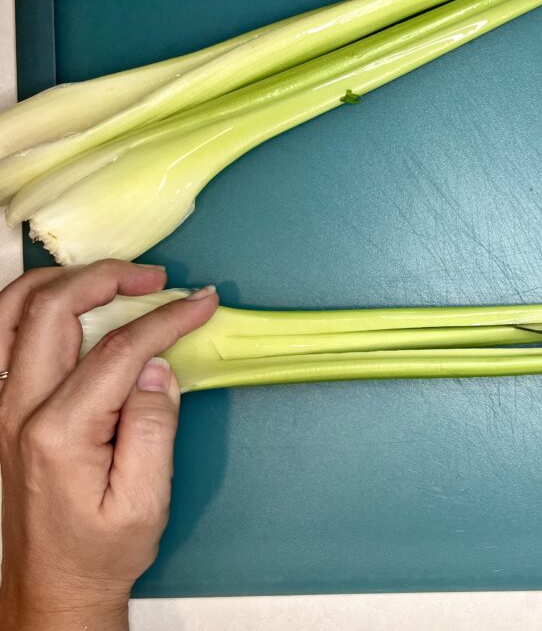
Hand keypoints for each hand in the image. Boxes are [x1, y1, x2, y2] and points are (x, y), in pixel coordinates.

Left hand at [0, 261, 217, 630]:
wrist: (55, 584)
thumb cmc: (101, 550)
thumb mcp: (145, 500)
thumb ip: (153, 427)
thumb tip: (157, 368)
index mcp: (59, 432)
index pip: (118, 350)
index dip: (166, 319)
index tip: (200, 304)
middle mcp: (18, 411)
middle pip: (52, 310)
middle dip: (109, 278)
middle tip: (156, 278)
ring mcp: (1, 407)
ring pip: (12, 309)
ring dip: (63, 280)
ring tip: (113, 278)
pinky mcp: (1, 409)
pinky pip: (2, 334)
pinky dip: (33, 302)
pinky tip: (68, 301)